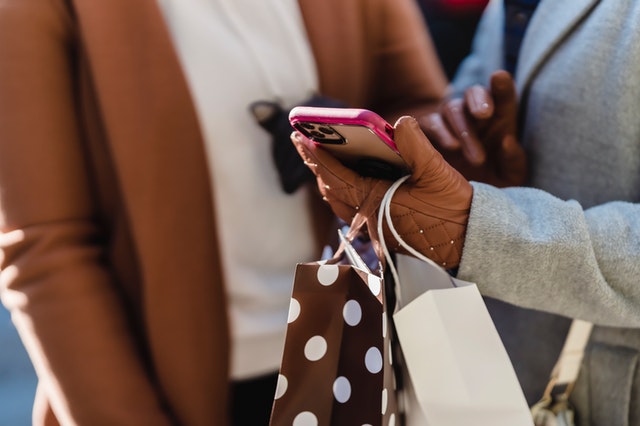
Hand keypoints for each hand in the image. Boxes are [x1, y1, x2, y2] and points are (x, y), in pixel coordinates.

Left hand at [292, 116, 471, 267]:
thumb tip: (401, 121)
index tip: (300, 137)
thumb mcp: (438, 173)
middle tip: (302, 141)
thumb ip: (417, 146)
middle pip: (330, 189)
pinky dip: (342, 191)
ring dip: (326, 179)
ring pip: (338, 201)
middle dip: (315, 165)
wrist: (468, 242)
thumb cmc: (454, 210)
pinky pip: (351, 210)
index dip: (316, 156)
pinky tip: (346, 178)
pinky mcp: (381, 231)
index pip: (335, 177)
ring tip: (319, 157)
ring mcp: (373, 227)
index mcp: (375, 202)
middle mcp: (368, 218)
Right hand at [420, 70, 526, 186]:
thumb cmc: (493, 182)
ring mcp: (450, 122)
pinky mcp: (430, 133)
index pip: (503, 95)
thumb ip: (514, 160)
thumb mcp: (511, 177)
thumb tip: (507, 140)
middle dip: (479, 99)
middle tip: (484, 114)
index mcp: (500, 119)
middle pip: (474, 93)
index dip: (502, 85)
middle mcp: (474, 115)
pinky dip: (440, 133)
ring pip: (453, 108)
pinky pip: (431, 124)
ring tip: (476, 157)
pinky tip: (451, 148)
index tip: (499, 77)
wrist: (464, 199)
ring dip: (463, 128)